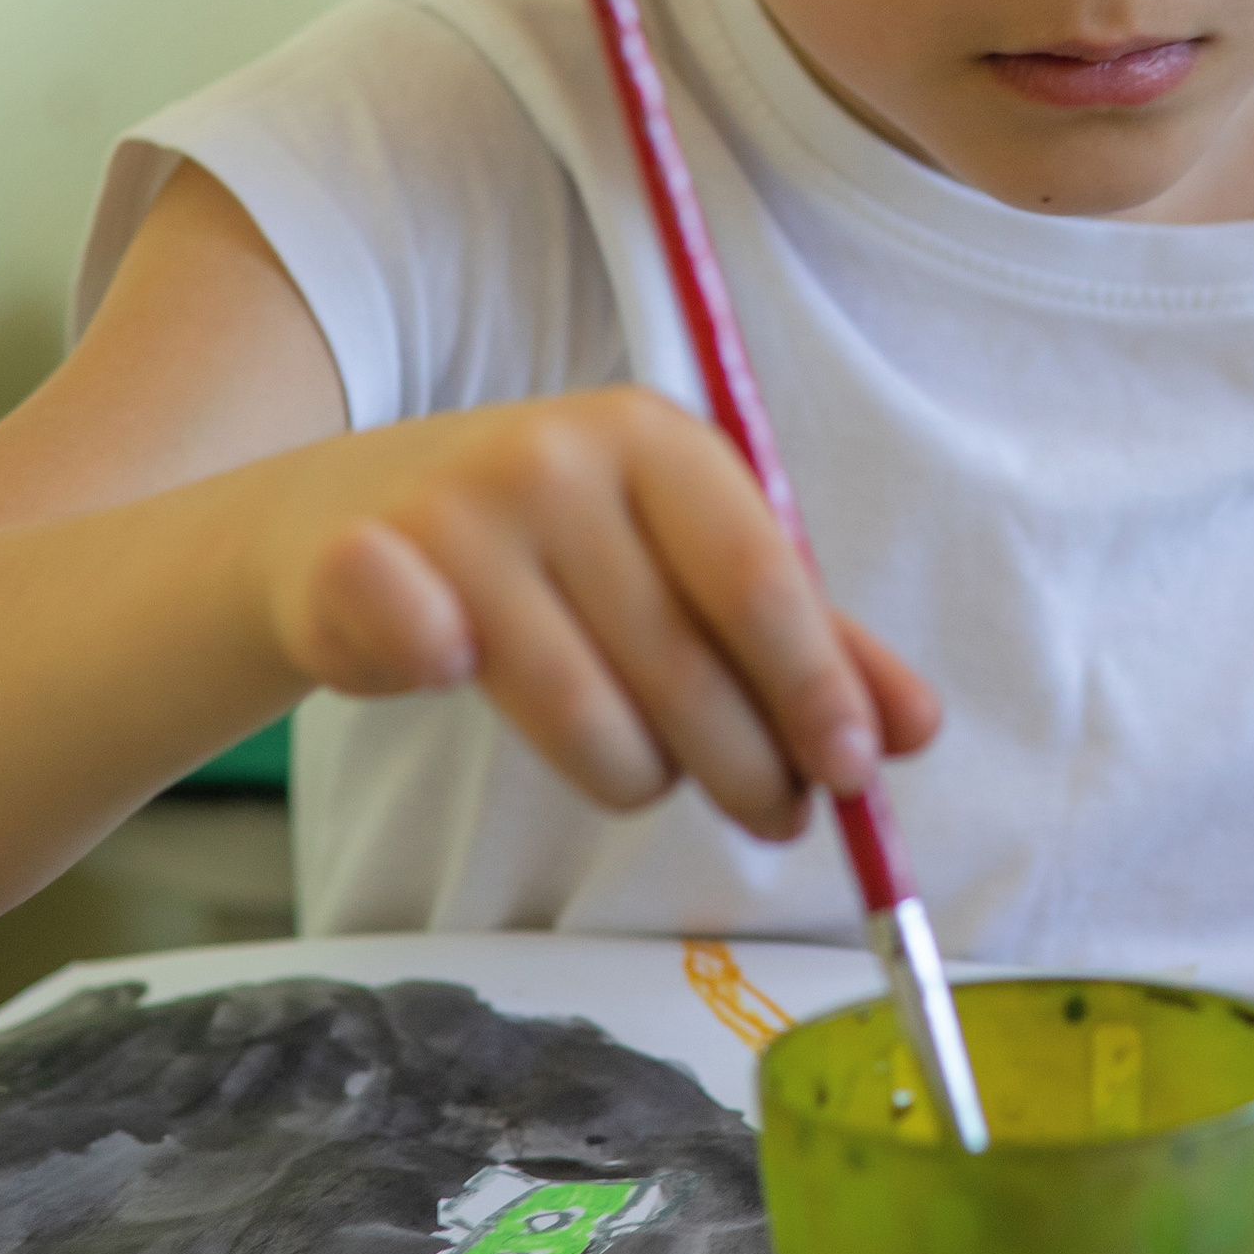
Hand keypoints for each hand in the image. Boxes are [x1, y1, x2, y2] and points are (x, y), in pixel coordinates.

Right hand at [259, 389, 939, 841]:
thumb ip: (802, 637)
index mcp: (656, 438)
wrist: (339, 515)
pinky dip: (448, 665)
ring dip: (637, 773)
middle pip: (681, 656)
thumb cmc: (549, 544)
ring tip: (649, 772)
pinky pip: (425, 646)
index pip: (758, 575)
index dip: (814, 684)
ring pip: (584, 708)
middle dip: (748, 761)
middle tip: (779, 815)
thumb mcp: (678, 557)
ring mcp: (455, 508)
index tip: (860, 773)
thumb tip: (915, 728)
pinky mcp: (359, 565)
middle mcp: (557, 458)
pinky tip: (457, 668)